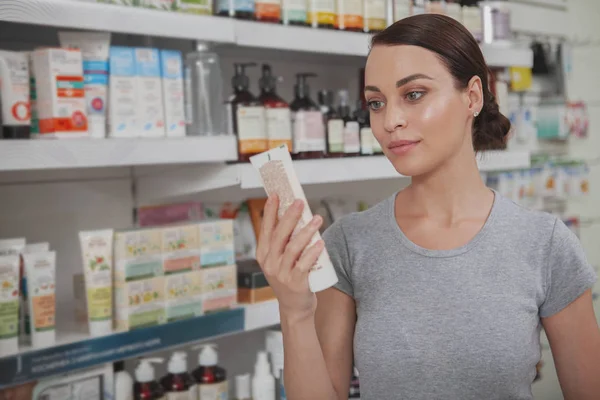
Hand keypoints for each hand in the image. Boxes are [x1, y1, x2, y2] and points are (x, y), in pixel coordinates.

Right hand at [256, 195, 324, 319]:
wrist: (295, 308)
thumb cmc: (291, 278)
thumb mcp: (281, 260)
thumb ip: (284, 242)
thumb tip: (296, 215)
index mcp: (264, 255)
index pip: (266, 229)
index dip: (270, 211)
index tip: (276, 195)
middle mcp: (270, 263)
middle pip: (279, 235)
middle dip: (290, 216)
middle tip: (300, 202)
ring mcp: (281, 274)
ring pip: (292, 248)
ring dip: (306, 231)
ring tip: (318, 218)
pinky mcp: (296, 283)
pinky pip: (304, 265)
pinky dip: (312, 252)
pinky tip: (320, 242)